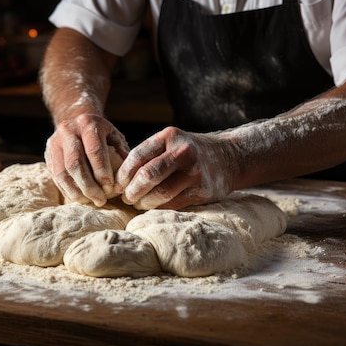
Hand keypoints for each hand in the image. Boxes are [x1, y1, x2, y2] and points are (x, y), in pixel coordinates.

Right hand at [44, 113, 129, 205]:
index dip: (101, 171)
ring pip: (62, 172)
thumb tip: (127, 175)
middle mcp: (68, 131)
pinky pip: (55, 176)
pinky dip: (68, 190)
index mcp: (87, 123)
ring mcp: (54, 143)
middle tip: (101, 200)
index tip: (110, 187)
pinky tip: (80, 197)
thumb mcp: (113, 135)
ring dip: (77, 191)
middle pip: (75, 163)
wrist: (75, 120)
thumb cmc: (100, 132)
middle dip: (88, 185)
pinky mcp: (48, 154)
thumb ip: (121, 152)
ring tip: (90, 201)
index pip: (94, 150)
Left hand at [114, 126, 235, 209]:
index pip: (137, 156)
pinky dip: (160, 208)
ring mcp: (194, 172)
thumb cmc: (190, 152)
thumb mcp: (171, 142)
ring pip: (161, 193)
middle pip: (148, 175)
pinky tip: (154, 208)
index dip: (123, 174)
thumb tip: (119, 178)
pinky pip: (175, 203)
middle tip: (126, 198)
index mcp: (169, 136)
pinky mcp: (202, 190)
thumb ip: (149, 154)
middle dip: (132, 190)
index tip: (117, 186)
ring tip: (138, 204)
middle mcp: (182, 152)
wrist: (229, 157)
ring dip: (144, 203)